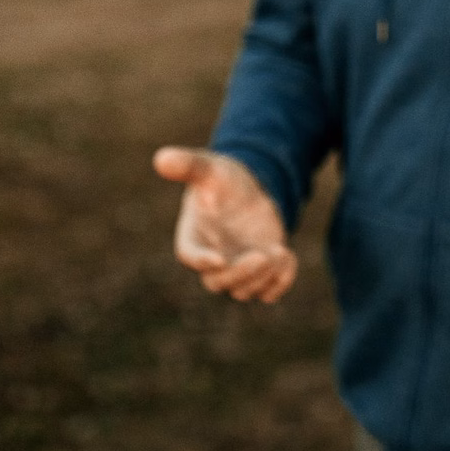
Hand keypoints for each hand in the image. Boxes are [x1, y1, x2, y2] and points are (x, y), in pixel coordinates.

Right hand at [152, 146, 296, 302]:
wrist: (247, 192)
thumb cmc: (220, 180)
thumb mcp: (208, 168)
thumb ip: (188, 165)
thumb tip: (161, 158)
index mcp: (192, 237)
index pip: (190, 257)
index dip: (202, 261)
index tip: (219, 259)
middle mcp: (212, 260)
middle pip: (219, 283)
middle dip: (241, 273)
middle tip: (263, 255)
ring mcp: (236, 270)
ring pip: (244, 291)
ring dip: (263, 277)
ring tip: (279, 251)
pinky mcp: (259, 275)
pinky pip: (269, 292)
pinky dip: (281, 282)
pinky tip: (288, 256)